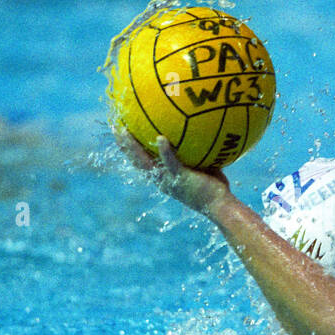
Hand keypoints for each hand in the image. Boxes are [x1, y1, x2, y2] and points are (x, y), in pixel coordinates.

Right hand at [114, 125, 230, 214]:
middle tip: (115, 128)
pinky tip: (161, 138)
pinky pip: (170, 163)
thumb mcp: (204, 167)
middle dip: (124, 145)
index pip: (142, 162)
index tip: (123, 133)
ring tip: (125, 132)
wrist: (220, 206)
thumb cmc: (215, 188)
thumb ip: (197, 152)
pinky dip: (164, 151)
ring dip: (133, 148)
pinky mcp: (180, 179)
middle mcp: (161, 180)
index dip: (131, 149)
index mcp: (163, 178)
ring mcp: (168, 180)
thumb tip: (200, 130)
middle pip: (136, 161)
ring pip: (145, 162)